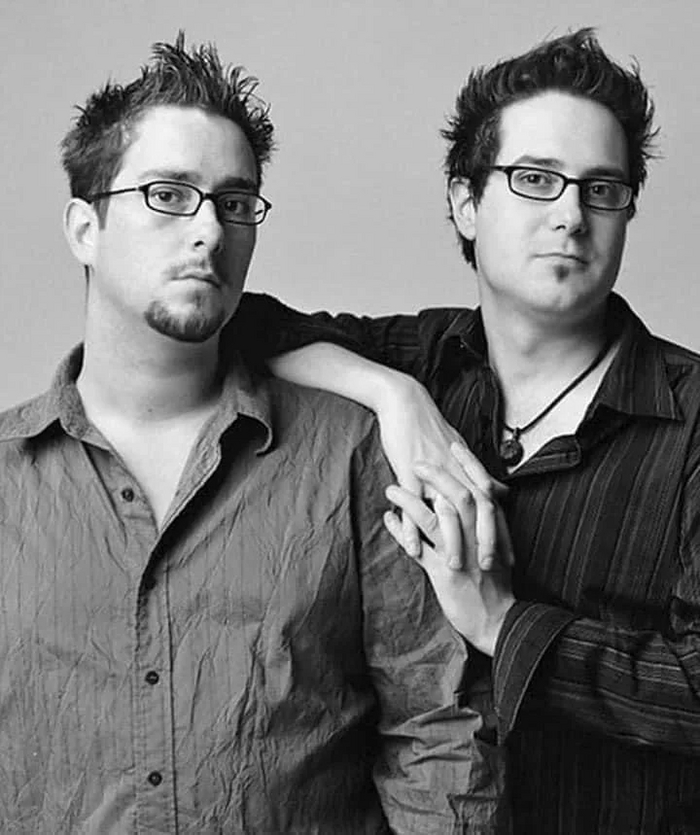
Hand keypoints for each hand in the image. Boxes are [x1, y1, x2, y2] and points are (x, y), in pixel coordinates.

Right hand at [375, 374, 504, 565]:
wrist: (406, 404)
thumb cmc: (431, 427)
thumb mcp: (460, 449)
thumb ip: (480, 475)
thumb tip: (500, 491)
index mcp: (468, 469)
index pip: (492, 506)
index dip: (502, 532)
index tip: (509, 557)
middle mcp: (455, 473)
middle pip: (477, 512)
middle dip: (484, 542)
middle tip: (487, 568)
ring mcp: (432, 474)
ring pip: (447, 512)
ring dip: (452, 542)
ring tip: (453, 567)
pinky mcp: (408, 473)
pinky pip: (412, 505)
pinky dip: (412, 529)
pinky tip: (414, 549)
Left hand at [384, 460, 514, 655]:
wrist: (498, 623)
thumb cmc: (496, 587)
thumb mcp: (495, 550)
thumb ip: (488, 524)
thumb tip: (488, 500)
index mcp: (491, 529)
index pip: (481, 488)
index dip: (467, 465)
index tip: (454, 444)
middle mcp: (477, 539)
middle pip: (459, 496)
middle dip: (437, 475)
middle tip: (418, 458)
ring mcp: (460, 555)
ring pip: (435, 520)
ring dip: (410, 501)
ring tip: (391, 487)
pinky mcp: (444, 574)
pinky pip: (419, 548)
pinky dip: (402, 532)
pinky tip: (387, 519)